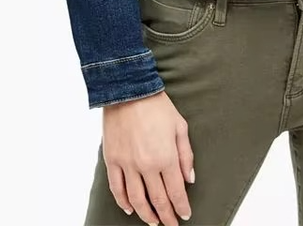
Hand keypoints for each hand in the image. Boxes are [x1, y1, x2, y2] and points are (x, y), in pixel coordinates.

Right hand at [101, 90, 194, 224]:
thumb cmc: (157, 106)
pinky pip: (117, 189)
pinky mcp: (112, 160)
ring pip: (136, 200)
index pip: (175, 192)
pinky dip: (123, 203)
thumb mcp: (180, 126)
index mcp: (166, 157)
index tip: (185, 215)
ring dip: (146, 215)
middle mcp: (146, 165)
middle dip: (166, 216)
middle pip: (157, 200)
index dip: (181, 207)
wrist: (129, 90)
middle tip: (171, 224)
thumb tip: (189, 179)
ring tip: (153, 221)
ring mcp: (127, 164)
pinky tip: (130, 209)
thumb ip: (186, 155)